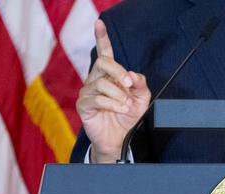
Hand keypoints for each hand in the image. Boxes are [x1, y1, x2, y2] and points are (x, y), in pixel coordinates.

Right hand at [76, 20, 150, 162]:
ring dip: (119, 95)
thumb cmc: (127, 117)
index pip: (104, 52)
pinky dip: (113, 104)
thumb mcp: (141, 99)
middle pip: (103, 63)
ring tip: (126, 106)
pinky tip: (120, 110)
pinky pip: (97, 99)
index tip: (99, 23)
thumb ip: (140, 84)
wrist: (119, 139)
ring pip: (102, 83)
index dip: (102, 37)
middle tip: (128, 85)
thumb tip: (132, 75)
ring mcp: (87, 92)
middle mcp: (96, 79)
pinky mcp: (83, 105)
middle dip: (118, 72)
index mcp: (109, 75)